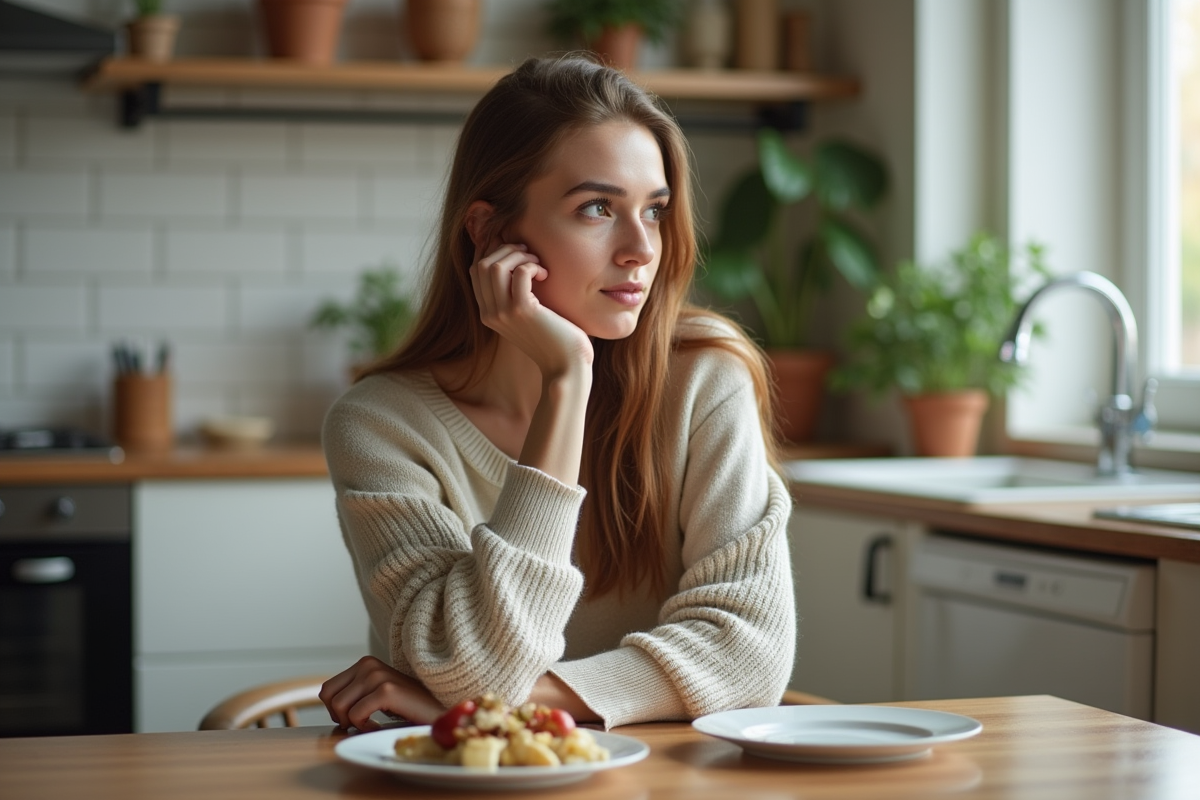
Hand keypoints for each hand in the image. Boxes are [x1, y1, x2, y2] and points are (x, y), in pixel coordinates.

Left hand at [319, 656, 444, 730]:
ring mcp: (378, 676)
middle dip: (340, 717)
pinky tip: (380, 726)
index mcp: (365, 664)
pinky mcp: (387, 690)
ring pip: (340, 707)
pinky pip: (356, 715)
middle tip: (361, 723)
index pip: (327, 689)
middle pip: (328, 697)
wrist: (437, 712)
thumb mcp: (376, 694)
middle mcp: (369, 665)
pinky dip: (364, 727)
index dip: (335, 710)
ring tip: (372, 724)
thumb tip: (327, 703)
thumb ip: (354, 692)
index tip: (354, 718)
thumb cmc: (407, 707)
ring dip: (353, 723)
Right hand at [470, 242, 593, 376]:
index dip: (493, 252)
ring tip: (537, 264)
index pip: (475, 271)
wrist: (566, 366)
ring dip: (519, 256)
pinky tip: (545, 275)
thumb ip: (514, 296)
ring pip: (495, 266)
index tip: (516, 251)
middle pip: (481, 265)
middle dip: (506, 250)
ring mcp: (504, 313)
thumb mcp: (526, 316)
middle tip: (529, 255)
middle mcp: (490, 313)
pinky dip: (533, 266)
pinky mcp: (523, 311)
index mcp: (488, 314)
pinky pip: (520, 273)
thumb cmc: (553, 339)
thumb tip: (516, 262)